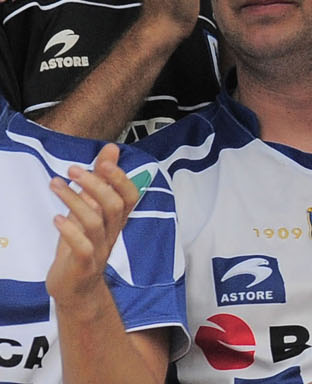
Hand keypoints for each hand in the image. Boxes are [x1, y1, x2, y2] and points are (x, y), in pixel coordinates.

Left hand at [44, 144, 140, 304]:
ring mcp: (99, 250)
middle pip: (114, 206)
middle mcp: (112, 233)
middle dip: (95, 185)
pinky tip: (56, 219)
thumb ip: (100, 181)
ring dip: (74, 201)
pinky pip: (83, 247)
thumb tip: (111, 149)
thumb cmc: (82, 245)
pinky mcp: (84, 265)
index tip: (104, 162)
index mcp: (116, 220)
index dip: (121, 178)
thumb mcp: (90, 211)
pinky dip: (70, 231)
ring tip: (55, 185)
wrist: (76, 290)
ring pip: (95, 222)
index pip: (130, 196)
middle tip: (72, 170)